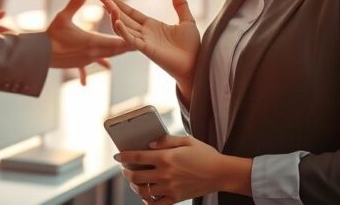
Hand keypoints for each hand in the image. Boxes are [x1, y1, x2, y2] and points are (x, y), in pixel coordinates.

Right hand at [48, 0, 131, 83]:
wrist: (39, 56)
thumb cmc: (51, 36)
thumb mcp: (62, 16)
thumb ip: (75, 3)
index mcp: (92, 42)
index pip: (116, 41)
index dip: (127, 38)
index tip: (139, 38)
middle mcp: (92, 53)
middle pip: (115, 51)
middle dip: (125, 47)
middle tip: (137, 46)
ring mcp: (85, 60)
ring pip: (104, 58)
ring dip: (113, 55)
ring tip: (120, 56)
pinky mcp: (75, 64)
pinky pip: (83, 69)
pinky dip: (85, 73)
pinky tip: (84, 84)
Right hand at [98, 0, 199, 97]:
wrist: (196, 64)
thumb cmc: (191, 47)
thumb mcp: (187, 21)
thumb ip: (180, 6)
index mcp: (151, 25)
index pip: (131, 12)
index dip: (119, 3)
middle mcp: (144, 33)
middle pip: (124, 17)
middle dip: (111, 6)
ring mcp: (144, 41)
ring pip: (125, 27)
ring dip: (114, 16)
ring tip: (105, 4)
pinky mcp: (147, 49)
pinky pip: (131, 40)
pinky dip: (123, 31)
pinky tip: (116, 22)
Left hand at [117, 135, 250, 203]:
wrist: (221, 173)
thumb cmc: (205, 154)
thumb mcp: (187, 141)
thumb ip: (167, 140)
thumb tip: (150, 144)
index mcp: (167, 158)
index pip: (138, 157)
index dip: (124, 156)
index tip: (118, 156)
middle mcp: (166, 174)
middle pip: (136, 176)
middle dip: (126, 172)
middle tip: (125, 169)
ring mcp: (170, 188)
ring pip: (143, 191)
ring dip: (135, 186)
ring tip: (135, 181)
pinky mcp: (176, 198)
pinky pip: (155, 204)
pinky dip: (147, 200)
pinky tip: (147, 195)